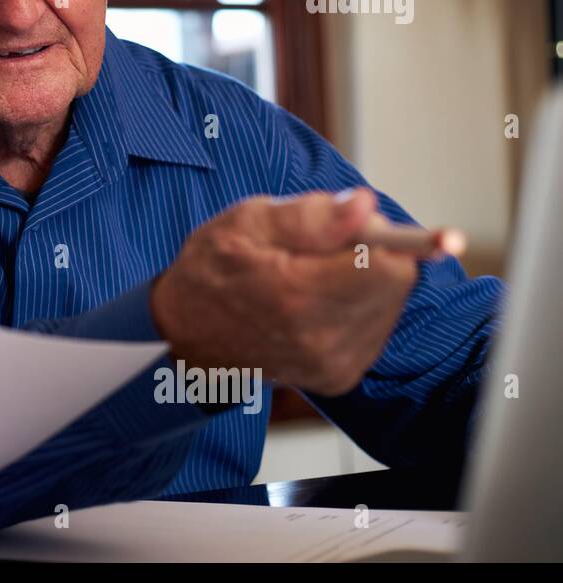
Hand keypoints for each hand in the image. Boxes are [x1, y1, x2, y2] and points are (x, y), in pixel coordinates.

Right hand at [150, 188, 420, 395]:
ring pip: (391, 302)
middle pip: (398, 280)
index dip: (392, 235)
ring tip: (312, 273)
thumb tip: (366, 206)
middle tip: (327, 243)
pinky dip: (357, 305)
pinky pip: (376, 325)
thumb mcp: (245, 221)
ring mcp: (334, 364)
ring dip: (366, 279)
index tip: (394, 227)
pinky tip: (317, 300)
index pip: (392, 264)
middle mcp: (322, 338)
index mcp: (298, 296)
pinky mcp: (340, 376)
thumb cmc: (211, 270)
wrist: (184, 336)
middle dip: (375, 251)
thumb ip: (310, 214)